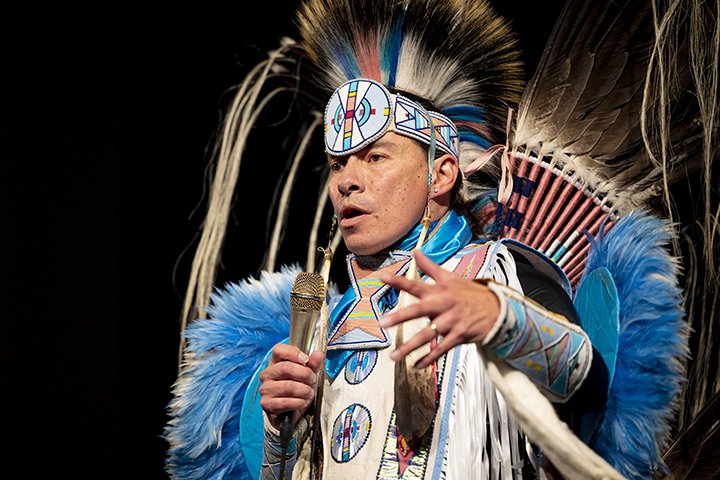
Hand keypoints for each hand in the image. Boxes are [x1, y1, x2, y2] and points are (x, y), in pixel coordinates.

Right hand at [259, 343, 322, 429]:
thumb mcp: (308, 374)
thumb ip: (313, 364)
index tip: (306, 360)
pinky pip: (285, 402)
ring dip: (304, 390)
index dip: (293, 353)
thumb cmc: (298, 388)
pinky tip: (302, 402)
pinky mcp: (266, 404)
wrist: (292, 411)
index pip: (278, 350)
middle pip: (286, 368)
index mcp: (275, 362)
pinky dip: (299, 402)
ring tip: (309, 393)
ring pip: (288, 386)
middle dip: (305, 374)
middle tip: (313, 380)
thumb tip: (318, 354)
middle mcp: (267, 374)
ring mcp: (265, 389)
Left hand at [378, 250, 499, 368]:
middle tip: (383, 322)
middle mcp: (443, 305)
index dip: (399, 280)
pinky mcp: (459, 336)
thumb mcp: (450, 277)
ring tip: (394, 356)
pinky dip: (429, 358)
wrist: (498, 308)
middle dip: (401, 316)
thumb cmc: (470, 293)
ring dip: (410, 346)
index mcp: (439, 290)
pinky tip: (416, 365)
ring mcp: (451, 321)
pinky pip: (441, 349)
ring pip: (427, 335)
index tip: (382, 277)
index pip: (415, 284)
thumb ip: (430, 266)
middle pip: (419, 310)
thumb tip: (415, 251)